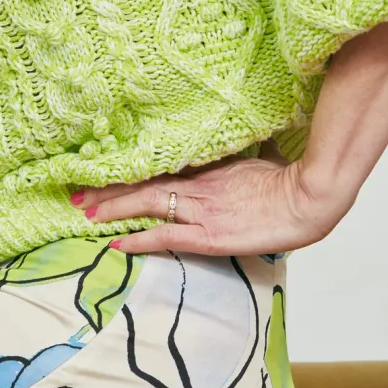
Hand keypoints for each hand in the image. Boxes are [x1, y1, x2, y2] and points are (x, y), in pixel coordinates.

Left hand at [69, 141, 353, 255]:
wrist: (311, 198)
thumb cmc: (291, 178)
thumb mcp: (256, 158)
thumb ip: (233, 155)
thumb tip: (224, 143)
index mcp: (208, 165)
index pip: (157, 166)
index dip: (126, 168)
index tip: (100, 166)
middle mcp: (198, 185)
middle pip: (142, 183)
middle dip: (107, 189)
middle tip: (75, 191)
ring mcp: (202, 209)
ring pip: (145, 206)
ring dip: (112, 210)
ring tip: (83, 213)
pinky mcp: (210, 235)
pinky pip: (166, 237)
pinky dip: (138, 240)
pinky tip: (115, 243)